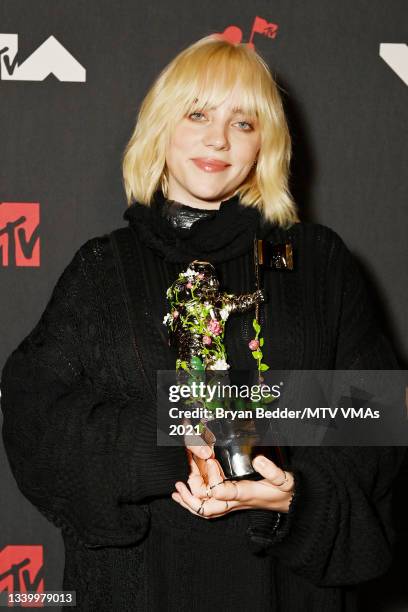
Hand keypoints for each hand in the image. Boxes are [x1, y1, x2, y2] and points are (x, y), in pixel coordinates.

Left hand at [172, 450, 294, 518]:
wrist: (290, 503)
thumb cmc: (286, 491)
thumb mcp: (284, 480)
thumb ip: (273, 471)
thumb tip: (259, 460)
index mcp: (245, 494)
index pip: (222, 493)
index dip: (213, 479)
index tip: (211, 461)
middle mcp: (234, 502)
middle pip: (207, 509)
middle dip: (191, 497)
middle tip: (181, 483)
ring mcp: (231, 503)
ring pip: (204, 510)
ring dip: (189, 500)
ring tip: (177, 489)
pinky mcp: (230, 501)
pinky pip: (208, 507)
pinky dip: (193, 502)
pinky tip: (184, 493)